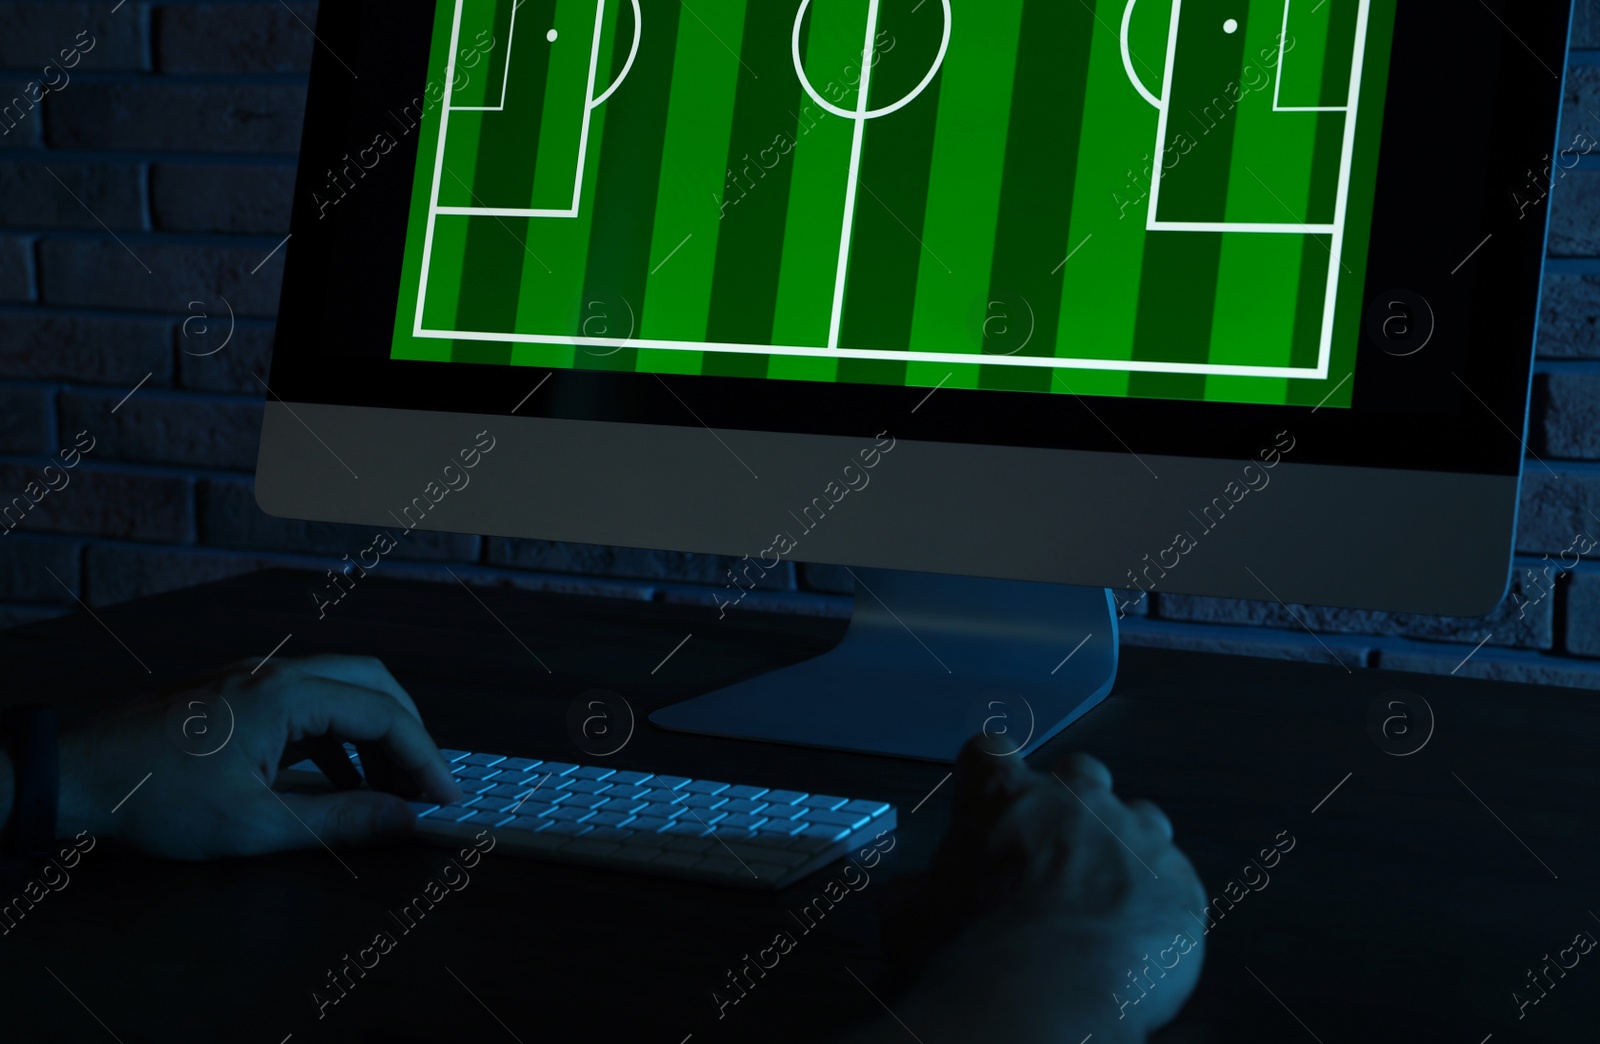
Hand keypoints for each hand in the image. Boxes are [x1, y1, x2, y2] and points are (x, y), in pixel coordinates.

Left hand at [57, 655, 461, 859]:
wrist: (72, 778)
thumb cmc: (153, 799)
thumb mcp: (253, 825)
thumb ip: (339, 821)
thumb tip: (405, 822)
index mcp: (287, 694)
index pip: (384, 715)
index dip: (425, 759)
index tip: (446, 800)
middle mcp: (276, 671)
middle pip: (374, 685)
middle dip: (410, 734)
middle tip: (428, 785)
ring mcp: (254, 679)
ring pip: (342, 690)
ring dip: (374, 736)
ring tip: (390, 791)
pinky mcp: (237, 696)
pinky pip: (310, 705)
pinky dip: (339, 738)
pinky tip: (340, 781)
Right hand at [876, 741, 1206, 1043]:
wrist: (1053, 985)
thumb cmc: (979, 945)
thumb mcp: (915, 921)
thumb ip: (913, 896)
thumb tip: (900, 901)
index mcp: (1003, 795)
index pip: (989, 751)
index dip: (987, 774)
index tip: (988, 796)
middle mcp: (1073, 798)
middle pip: (1079, 773)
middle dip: (1070, 806)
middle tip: (1054, 856)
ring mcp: (1133, 834)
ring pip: (1139, 818)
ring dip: (1124, 850)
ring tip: (1105, 902)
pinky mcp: (1178, 879)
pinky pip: (1174, 877)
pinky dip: (1158, 902)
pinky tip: (1136, 939)